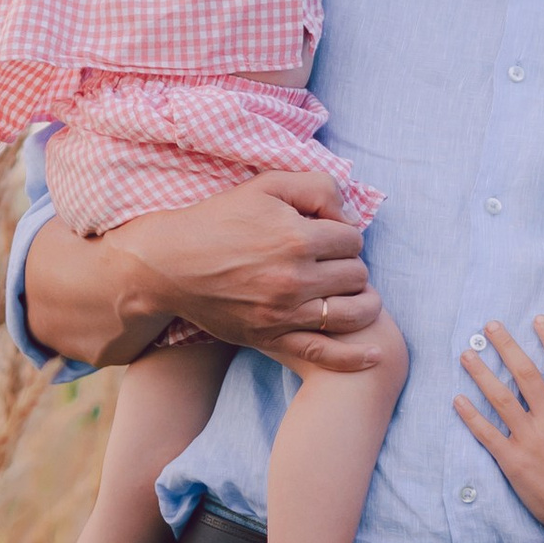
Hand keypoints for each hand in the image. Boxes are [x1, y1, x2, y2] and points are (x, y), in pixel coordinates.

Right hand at [34, 170, 385, 373]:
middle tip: (327, 260)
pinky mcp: (272, 338)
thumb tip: (348, 215)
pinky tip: (373, 356)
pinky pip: (325, 353)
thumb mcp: (265, 185)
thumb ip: (315, 187)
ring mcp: (285, 313)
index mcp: (295, 237)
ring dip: (358, 300)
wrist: (170, 265)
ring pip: (353, 311)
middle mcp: (294, 279)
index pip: (353, 238)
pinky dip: (354, 357)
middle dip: (348, 263)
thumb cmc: (218, 220)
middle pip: (357, 273)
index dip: (342, 232)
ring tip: (346, 291)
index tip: (325, 233)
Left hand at [455, 318, 543, 531]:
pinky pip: (486, 432)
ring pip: (500, 398)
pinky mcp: (511, 459)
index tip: (538, 319)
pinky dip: (470, 415)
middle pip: (525, 373)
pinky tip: (457, 399)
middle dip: (506, 345)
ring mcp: (529, 438)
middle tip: (490, 325)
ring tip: (466, 354)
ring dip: (481, 373)